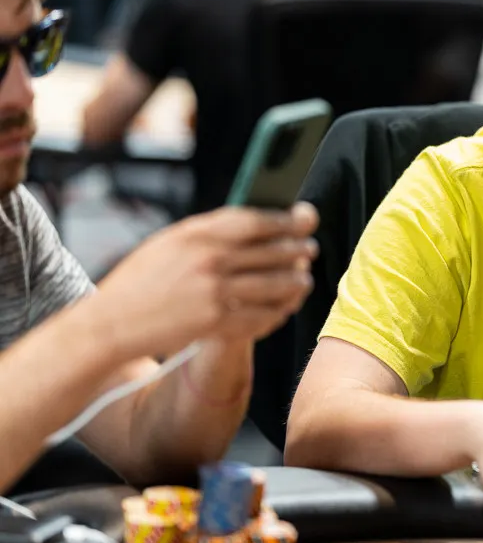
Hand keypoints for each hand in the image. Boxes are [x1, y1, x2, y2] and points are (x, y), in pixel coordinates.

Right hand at [92, 203, 319, 358]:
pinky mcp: (217, 324)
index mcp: (198, 234)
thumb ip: (211, 231)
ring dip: (297, 282)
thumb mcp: (171, 242)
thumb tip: (257, 221)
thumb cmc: (143, 278)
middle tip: (310, 250)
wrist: (112, 322)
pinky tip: (284, 307)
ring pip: (277, 285)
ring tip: (304, 280)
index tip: (305, 217)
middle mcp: (210, 261)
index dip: (288, 220)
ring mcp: (215, 293)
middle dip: (299, 250)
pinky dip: (279, 311)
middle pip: (274, 252)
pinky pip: (263, 316)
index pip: (257, 220)